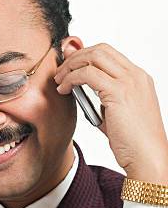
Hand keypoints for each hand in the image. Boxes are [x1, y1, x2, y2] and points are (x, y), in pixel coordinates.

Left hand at [54, 42, 167, 182]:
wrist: (148, 158)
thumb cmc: (133, 143)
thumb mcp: (115, 115)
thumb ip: (101, 100)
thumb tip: (81, 89)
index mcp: (138, 79)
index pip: (109, 54)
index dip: (85, 56)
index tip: (69, 65)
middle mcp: (135, 76)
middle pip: (100, 49)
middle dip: (75, 57)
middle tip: (60, 71)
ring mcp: (129, 82)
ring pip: (93, 57)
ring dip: (71, 66)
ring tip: (59, 81)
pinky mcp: (118, 93)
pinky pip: (87, 74)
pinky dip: (71, 79)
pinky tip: (64, 89)